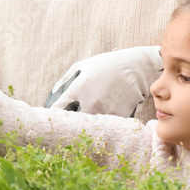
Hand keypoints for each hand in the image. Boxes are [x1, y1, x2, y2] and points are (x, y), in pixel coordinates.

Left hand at [44, 46, 162, 116]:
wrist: (136, 68)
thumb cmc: (107, 64)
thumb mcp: (83, 65)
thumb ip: (65, 80)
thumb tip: (53, 94)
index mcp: (79, 88)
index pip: (58, 109)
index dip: (56, 113)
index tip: (57, 114)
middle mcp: (90, 102)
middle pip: (74, 121)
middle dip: (72, 119)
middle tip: (74, 116)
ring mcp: (105, 111)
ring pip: (91, 124)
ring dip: (89, 120)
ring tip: (94, 111)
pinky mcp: (117, 117)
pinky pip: (106, 123)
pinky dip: (104, 120)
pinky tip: (108, 110)